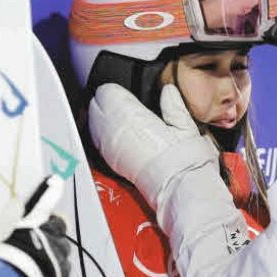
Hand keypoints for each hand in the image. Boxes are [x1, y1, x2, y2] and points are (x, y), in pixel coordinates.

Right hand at [0, 176, 71, 276]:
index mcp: (29, 220)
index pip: (44, 200)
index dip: (51, 190)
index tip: (56, 181)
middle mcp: (47, 232)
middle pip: (58, 225)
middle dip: (51, 230)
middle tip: (38, 239)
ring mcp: (57, 250)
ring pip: (61, 247)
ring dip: (53, 251)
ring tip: (38, 262)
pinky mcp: (62, 270)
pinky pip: (63, 268)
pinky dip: (55, 271)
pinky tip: (43, 276)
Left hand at [88, 83, 217, 207]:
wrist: (174, 186)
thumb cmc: (182, 160)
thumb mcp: (185, 126)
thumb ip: (174, 106)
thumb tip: (168, 92)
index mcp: (130, 114)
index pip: (107, 91)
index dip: (117, 91)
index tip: (125, 94)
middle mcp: (113, 129)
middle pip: (96, 104)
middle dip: (107, 103)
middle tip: (122, 104)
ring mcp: (107, 146)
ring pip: (91, 121)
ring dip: (103, 118)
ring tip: (119, 119)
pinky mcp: (106, 160)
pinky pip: (95, 139)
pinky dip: (102, 135)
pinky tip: (115, 136)